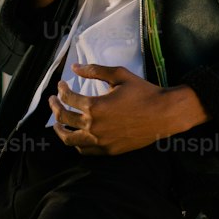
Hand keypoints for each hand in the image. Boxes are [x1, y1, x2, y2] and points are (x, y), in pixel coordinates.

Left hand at [49, 64, 175, 154]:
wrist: (164, 114)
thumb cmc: (143, 92)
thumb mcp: (119, 75)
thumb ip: (95, 71)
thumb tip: (75, 67)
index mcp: (94, 106)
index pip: (68, 98)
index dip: (61, 90)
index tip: (62, 85)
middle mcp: (94, 126)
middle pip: (63, 118)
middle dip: (55, 106)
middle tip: (53, 101)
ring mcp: (101, 141)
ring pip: (70, 139)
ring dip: (60, 130)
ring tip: (58, 123)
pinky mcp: (109, 150)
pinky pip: (85, 150)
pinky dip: (77, 143)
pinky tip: (77, 136)